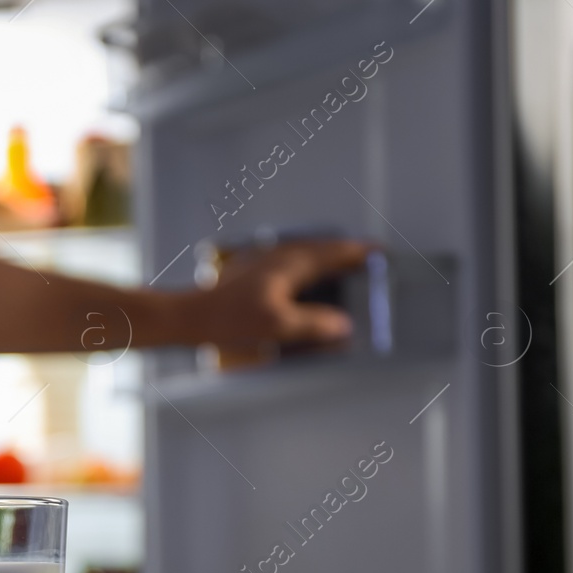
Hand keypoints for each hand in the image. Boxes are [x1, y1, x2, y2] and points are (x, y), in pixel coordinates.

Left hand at [186, 239, 370, 351]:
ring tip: (343, 262)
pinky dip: (308, 263)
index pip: (334, 252)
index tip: (382, 253)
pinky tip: (303, 275)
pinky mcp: (252, 270)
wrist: (190, 315)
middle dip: (347, 250)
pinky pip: (291, 259)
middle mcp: (280, 255)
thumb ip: (313, 325)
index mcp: (291, 263)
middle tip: (369, 255)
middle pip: (322, 247)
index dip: (360, 253)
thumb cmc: (230, 319)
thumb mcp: (276, 326)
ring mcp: (265, 260)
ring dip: (328, 254)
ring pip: (306, 251)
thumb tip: (344, 326)